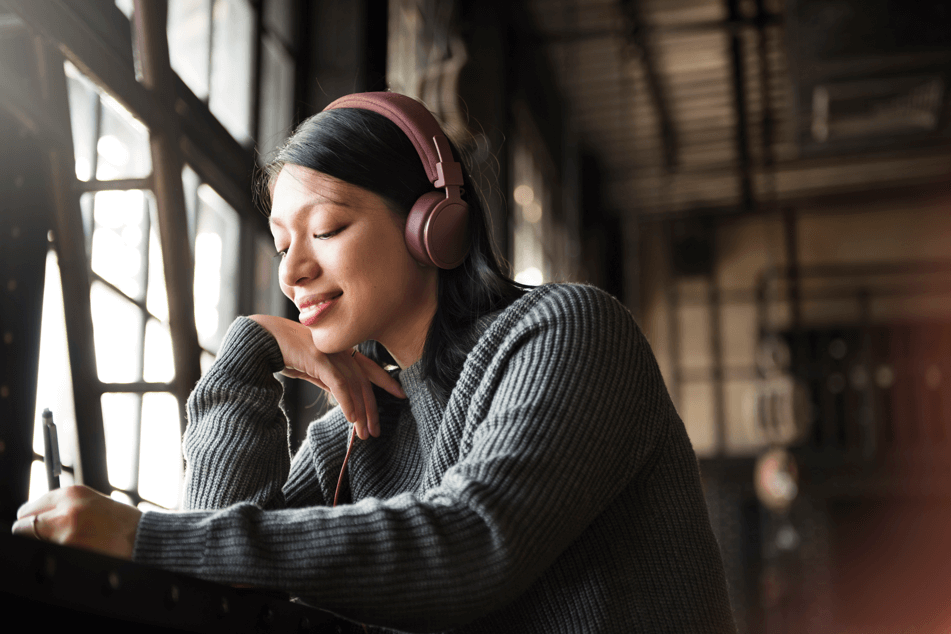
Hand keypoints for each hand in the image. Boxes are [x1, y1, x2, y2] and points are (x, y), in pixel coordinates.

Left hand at [11, 485, 141, 559]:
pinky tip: (74, 550)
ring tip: (65, 543)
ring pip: (30, 542)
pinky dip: (55, 554)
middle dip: (30, 532)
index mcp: (71, 493)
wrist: (143, 538)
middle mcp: (65, 509)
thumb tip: (36, 517)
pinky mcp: (68, 549)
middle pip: (21, 525)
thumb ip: (63, 506)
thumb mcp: (91, 502)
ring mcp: (65, 532)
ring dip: (42, 544)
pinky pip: (48, 553)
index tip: (38, 525)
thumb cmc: (120, 522)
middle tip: (46, 538)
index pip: (29, 508)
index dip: (33, 518)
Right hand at [249, 315, 405, 438]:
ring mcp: (332, 352)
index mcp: (341, 349)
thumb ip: (327, 378)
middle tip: (377, 431)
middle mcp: (341, 349)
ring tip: (365, 434)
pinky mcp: (321, 359)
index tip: (401, 394)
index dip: (386, 381)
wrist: (261, 337)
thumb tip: (343, 399)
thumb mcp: (311, 367)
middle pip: (365, 382)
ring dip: (361, 413)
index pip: (370, 367)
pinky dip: (348, 403)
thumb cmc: (284, 351)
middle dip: (372, 408)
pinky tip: (352, 419)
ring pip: (355, 386)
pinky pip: (340, 385)